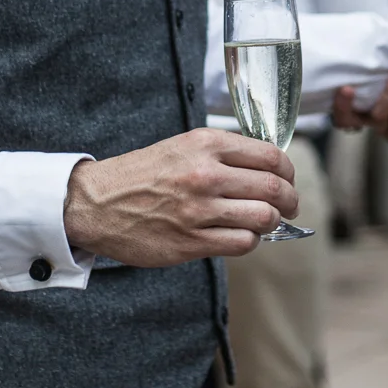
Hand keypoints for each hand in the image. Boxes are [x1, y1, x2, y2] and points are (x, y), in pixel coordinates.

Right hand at [62, 128, 297, 267]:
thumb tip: (267, 166)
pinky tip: (241, 235)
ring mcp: (199, 210)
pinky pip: (242, 243)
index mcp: (206, 144)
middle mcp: (206, 174)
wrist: (97, 203)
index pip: (271, 156)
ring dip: (271, 222)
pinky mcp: (191, 242)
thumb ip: (223, 152)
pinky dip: (250, 241)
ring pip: (263, 218)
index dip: (289, 171)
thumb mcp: (183, 145)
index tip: (289, 179)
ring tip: (264, 222)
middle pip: (274, 188)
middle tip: (290, 206)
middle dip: (290, 200)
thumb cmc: (143, 173)